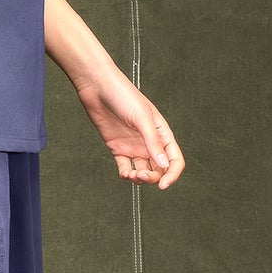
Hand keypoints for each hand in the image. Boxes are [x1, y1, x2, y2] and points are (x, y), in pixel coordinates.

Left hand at [74, 65, 183, 187]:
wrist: (97, 87)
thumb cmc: (123, 96)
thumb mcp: (142, 119)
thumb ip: (153, 143)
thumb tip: (164, 165)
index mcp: (162, 133)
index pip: (174, 159)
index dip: (172, 174)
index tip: (164, 185)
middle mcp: (149, 142)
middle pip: (158, 169)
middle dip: (153, 178)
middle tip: (141, 176)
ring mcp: (133, 146)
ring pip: (142, 170)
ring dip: (139, 178)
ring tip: (131, 175)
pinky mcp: (118, 147)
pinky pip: (125, 167)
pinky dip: (126, 174)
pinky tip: (124, 174)